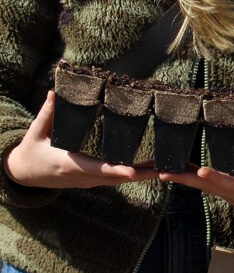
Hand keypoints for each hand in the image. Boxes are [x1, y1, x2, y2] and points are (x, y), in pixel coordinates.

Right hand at [3, 92, 160, 189]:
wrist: (24, 175)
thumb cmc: (31, 151)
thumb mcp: (36, 132)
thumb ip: (49, 112)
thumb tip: (56, 90)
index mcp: (71, 165)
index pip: (99, 169)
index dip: (118, 170)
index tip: (135, 171)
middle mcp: (85, 177)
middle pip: (119, 177)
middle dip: (144, 174)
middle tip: (168, 169)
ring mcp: (91, 181)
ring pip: (122, 180)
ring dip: (145, 175)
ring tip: (169, 168)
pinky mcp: (95, 180)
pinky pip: (118, 178)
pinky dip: (137, 175)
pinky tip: (154, 169)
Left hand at [160, 125, 233, 235]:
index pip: (229, 183)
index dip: (214, 178)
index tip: (200, 172)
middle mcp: (232, 193)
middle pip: (201, 186)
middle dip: (180, 178)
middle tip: (157, 171)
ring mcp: (224, 193)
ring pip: (195, 185)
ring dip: (174, 176)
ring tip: (151, 166)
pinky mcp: (222, 191)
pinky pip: (198, 183)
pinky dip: (182, 175)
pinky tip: (166, 166)